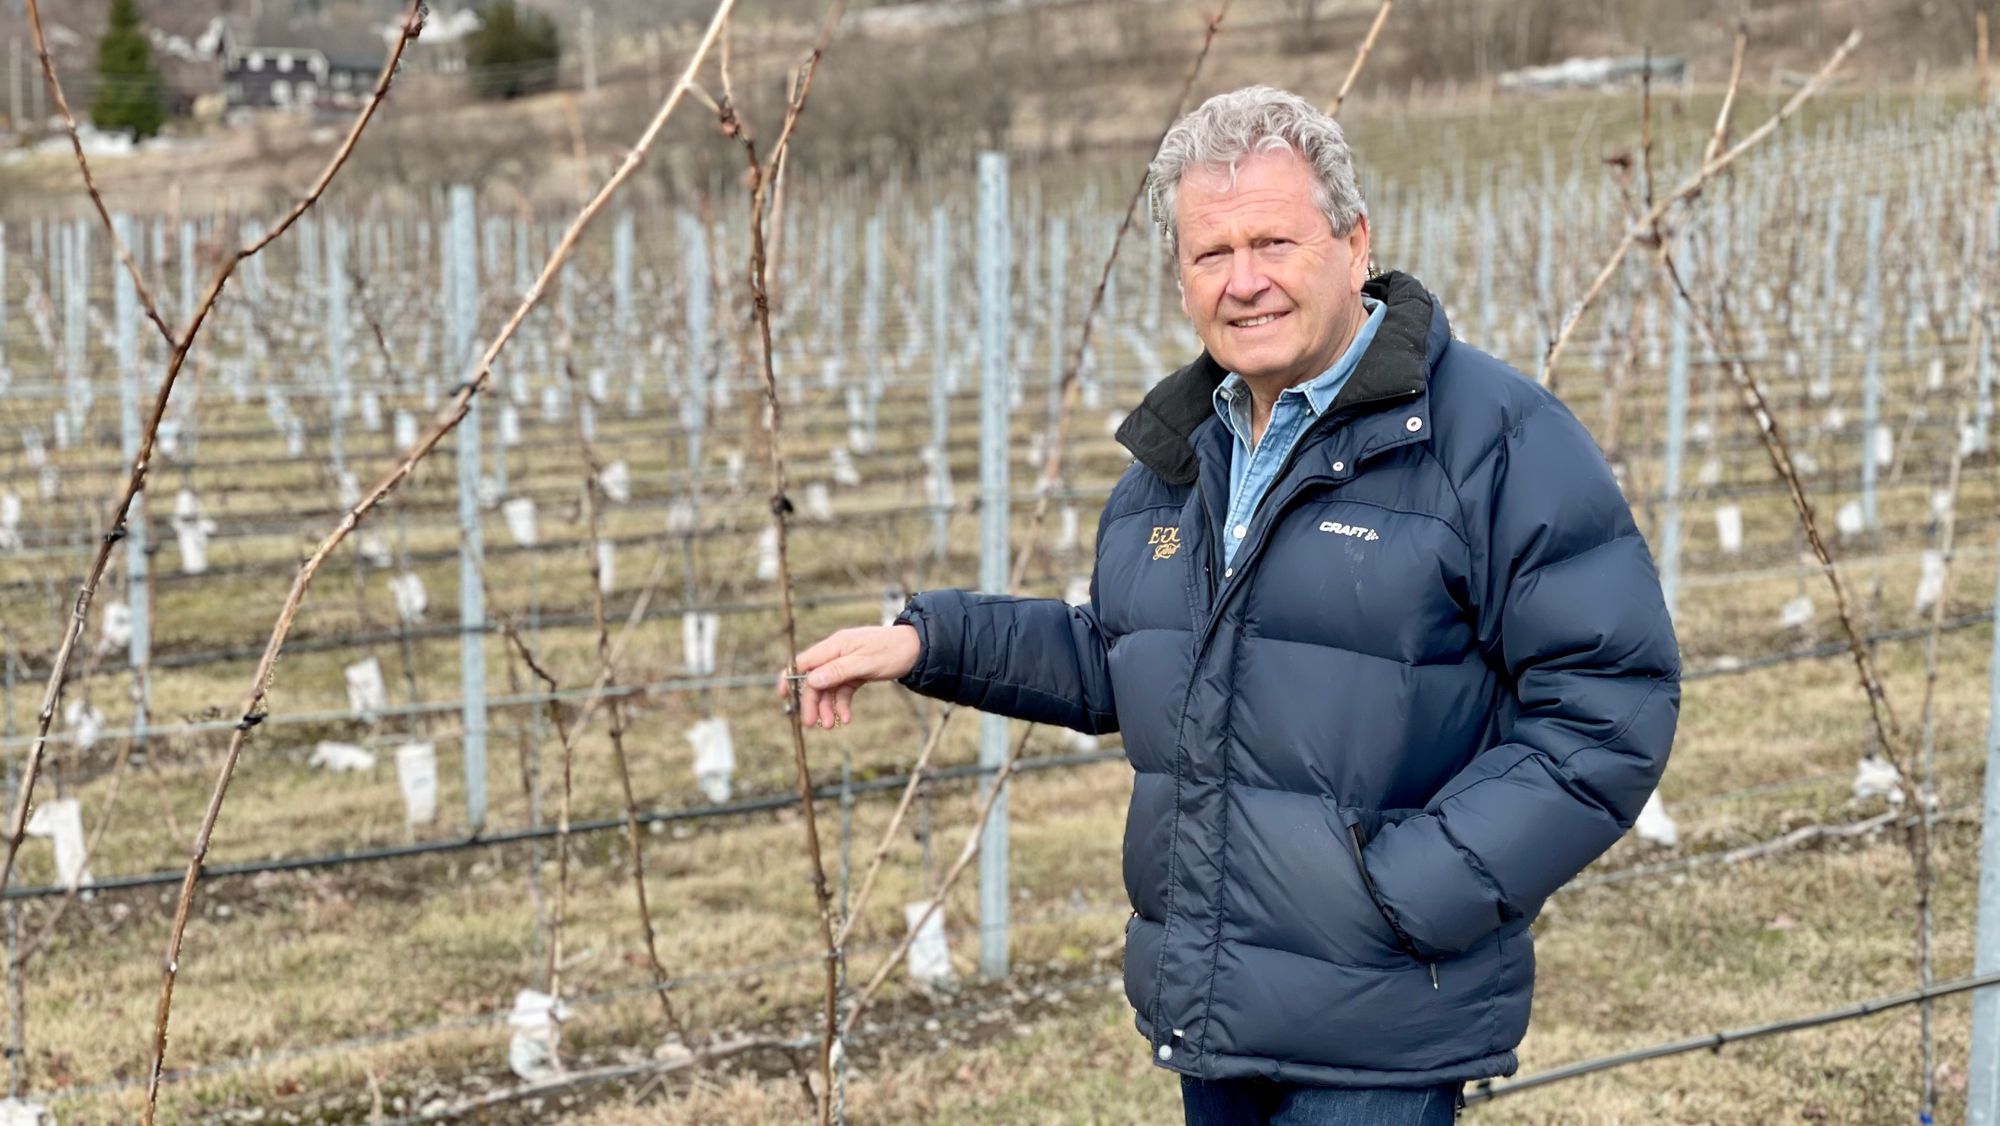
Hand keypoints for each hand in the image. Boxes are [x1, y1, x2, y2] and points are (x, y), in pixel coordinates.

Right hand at [783, 624, 920, 728]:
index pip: (804, 662)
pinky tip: (846, 718)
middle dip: (812, 702)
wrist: (918, 649)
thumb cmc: (893, 651)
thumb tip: (812, 680)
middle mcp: (837, 654)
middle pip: (815, 680)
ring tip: (831, 725)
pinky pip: (843, 690)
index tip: (784, 697)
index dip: (791, 679)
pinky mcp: (856, 673)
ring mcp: (846, 663)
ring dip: (827, 707)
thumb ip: (837, 671)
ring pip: (828, 688)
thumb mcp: (865, 663)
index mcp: (835, 646)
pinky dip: (842, 704)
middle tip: (812, 724)